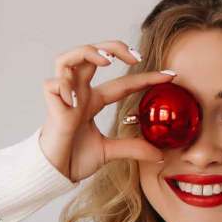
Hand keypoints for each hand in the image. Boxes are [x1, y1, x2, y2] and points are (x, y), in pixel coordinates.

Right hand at [39, 39, 175, 182]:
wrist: (53, 174)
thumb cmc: (73, 159)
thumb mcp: (109, 152)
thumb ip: (132, 149)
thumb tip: (160, 155)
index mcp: (93, 102)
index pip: (123, 83)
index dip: (146, 77)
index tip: (171, 76)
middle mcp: (79, 93)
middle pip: (92, 54)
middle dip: (113, 47)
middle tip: (136, 57)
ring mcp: (63, 96)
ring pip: (68, 58)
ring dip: (88, 52)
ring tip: (106, 61)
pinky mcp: (50, 104)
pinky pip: (53, 84)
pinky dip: (64, 86)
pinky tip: (73, 102)